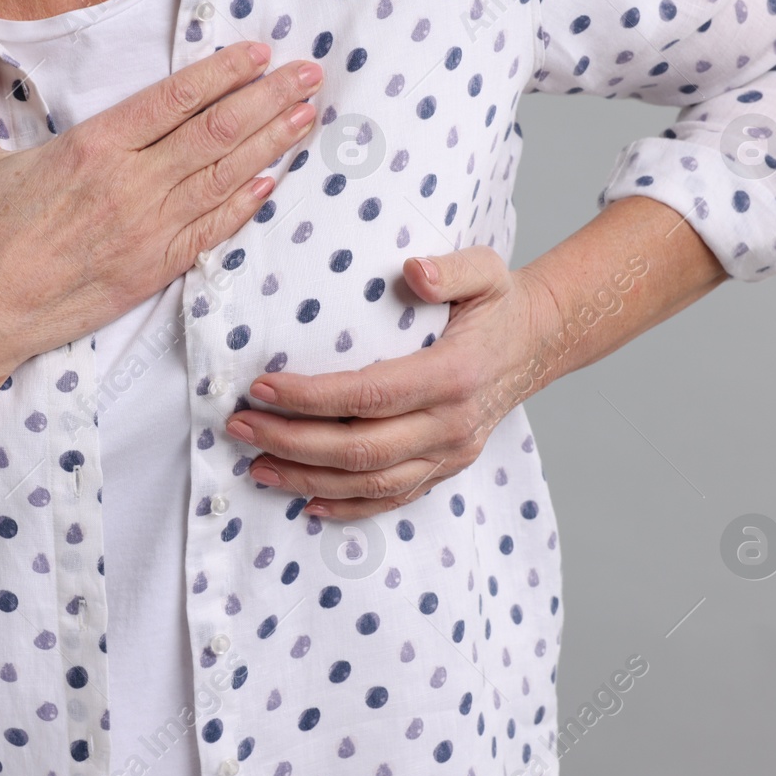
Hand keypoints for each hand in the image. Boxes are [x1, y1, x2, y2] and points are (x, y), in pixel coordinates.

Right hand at [0, 26, 324, 363]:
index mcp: (91, 148)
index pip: (174, 99)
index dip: (223, 72)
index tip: (259, 51)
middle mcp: (129, 185)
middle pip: (215, 132)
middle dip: (269, 98)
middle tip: (310, 72)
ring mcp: (146, 231)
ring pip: (223, 178)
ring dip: (271, 144)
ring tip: (309, 115)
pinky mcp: (151, 271)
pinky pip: (210, 232)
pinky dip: (244, 205)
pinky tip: (272, 181)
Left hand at [224, 246, 561, 519]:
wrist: (536, 344)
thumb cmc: (498, 305)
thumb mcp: (486, 271)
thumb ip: (452, 269)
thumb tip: (413, 272)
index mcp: (453, 376)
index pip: (369, 395)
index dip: (311, 397)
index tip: (261, 387)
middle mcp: (451, 425)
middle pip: (361, 449)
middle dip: (292, 442)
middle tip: (239, 426)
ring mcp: (450, 454)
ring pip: (370, 483)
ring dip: (308, 479)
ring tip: (256, 466)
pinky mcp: (445, 470)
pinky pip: (393, 499)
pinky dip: (348, 506)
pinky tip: (306, 501)